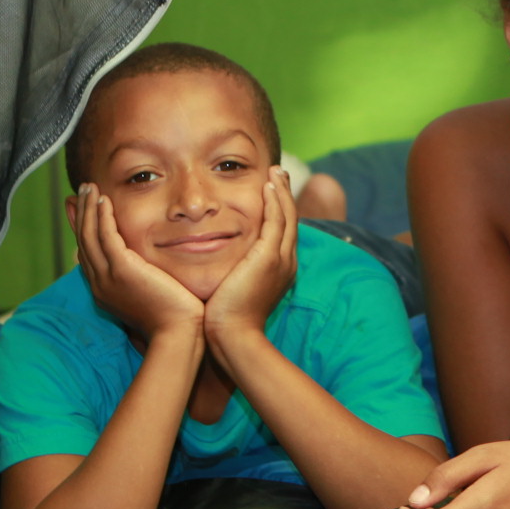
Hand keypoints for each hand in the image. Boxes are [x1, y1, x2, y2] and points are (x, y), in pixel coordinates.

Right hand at [70, 184, 204, 340]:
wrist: (177, 333)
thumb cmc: (171, 317)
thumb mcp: (148, 294)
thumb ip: (140, 278)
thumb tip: (142, 265)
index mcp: (104, 289)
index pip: (87, 251)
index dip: (82, 227)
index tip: (81, 207)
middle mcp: (99, 283)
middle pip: (83, 240)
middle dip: (80, 212)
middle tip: (81, 190)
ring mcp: (107, 277)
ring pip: (89, 235)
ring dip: (88, 208)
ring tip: (89, 187)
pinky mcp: (121, 270)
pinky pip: (105, 236)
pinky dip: (102, 216)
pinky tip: (104, 200)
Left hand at [204, 167, 296, 350]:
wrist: (232, 336)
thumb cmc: (225, 320)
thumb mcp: (232, 289)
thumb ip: (231, 272)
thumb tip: (219, 264)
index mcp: (278, 270)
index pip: (281, 232)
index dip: (279, 210)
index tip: (272, 191)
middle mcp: (286, 262)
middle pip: (290, 220)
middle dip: (285, 194)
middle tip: (279, 173)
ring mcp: (280, 259)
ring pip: (287, 216)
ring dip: (282, 191)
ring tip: (276, 172)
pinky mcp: (269, 257)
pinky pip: (277, 220)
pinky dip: (275, 201)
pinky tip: (268, 185)